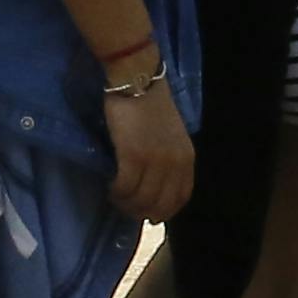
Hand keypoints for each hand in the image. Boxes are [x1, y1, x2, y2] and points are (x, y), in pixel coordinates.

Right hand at [103, 75, 195, 222]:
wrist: (137, 82)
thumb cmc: (151, 107)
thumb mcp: (171, 136)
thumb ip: (168, 161)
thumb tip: (154, 187)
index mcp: (187, 158)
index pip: (180, 198)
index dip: (164, 211)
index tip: (149, 215)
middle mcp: (174, 163)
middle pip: (159, 205)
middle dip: (141, 212)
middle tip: (126, 207)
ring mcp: (155, 161)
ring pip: (140, 200)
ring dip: (125, 204)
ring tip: (116, 197)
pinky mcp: (133, 156)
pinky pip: (124, 188)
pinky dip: (116, 192)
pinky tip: (110, 187)